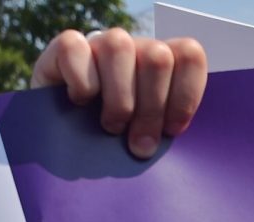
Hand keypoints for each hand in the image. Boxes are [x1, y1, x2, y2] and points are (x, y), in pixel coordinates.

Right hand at [32, 29, 207, 158]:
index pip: (189, 56)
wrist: (67, 145)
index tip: (171, 130)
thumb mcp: (147, 139)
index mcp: (163, 64)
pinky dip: (81, 82)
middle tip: (139, 144)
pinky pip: (75, 48)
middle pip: (157, 57)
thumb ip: (165, 132)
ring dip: (118, 98)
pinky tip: (80, 104)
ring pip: (118, 46)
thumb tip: (166, 143)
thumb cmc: (115, 145)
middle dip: (151, 109)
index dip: (184, 96)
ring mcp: (100, 44)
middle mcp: (134, 48)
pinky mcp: (65, 48)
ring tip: (112, 128)